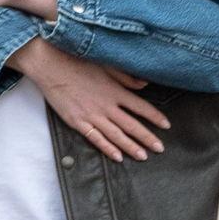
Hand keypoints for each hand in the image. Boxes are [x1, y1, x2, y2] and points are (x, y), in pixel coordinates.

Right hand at [16, 42, 170, 161]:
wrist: (52, 66)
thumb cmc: (79, 62)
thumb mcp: (106, 65)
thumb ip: (126, 77)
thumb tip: (144, 84)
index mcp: (115, 91)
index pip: (141, 107)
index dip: (155, 117)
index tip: (166, 126)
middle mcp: (107, 106)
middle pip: (132, 125)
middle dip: (147, 138)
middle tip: (160, 148)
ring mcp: (92, 116)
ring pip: (116, 135)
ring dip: (131, 147)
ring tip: (143, 156)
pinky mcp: (77, 122)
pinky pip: (96, 139)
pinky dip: (107, 149)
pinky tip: (117, 157)